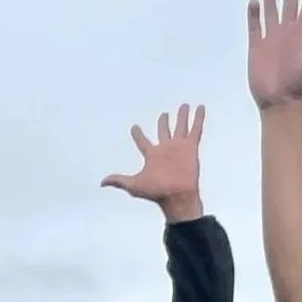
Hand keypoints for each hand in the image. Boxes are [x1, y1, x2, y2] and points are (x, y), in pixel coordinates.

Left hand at [100, 106, 205, 220]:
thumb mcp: (134, 185)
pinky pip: (195, 129)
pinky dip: (198, 118)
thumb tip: (102, 183)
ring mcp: (178, 147)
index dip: (138, 134)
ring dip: (182, 117)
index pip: (143, 142)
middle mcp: (165, 149)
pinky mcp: (190, 147)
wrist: (176, 195)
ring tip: (184, 105)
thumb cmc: (156, 192)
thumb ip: (119, 180)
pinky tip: (200, 107)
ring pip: (180, 127)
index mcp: (152, 156)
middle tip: (164, 114)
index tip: (134, 127)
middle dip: (163, 123)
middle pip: (164, 132)